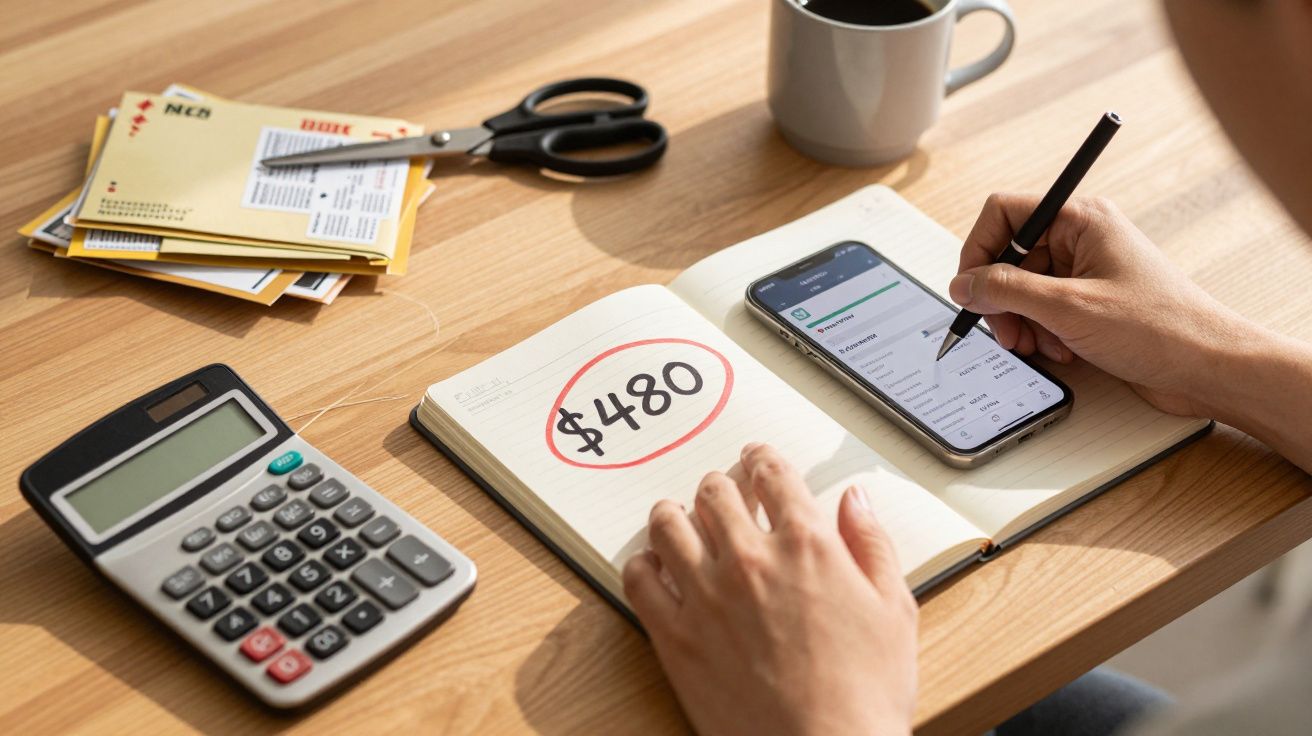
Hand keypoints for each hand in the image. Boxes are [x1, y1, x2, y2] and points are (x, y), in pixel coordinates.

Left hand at [622, 444, 917, 735]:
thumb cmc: (865, 694)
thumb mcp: (895, 610)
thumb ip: (871, 544)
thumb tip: (855, 500)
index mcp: (807, 545)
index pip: (772, 475)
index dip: (762, 459)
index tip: (756, 459)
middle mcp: (751, 559)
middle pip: (715, 492)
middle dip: (719, 485)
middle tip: (721, 493)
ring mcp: (706, 596)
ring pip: (669, 525)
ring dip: (674, 513)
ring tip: (678, 517)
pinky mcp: (676, 636)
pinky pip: (640, 579)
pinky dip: (644, 564)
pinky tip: (654, 567)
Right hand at [951, 193, 1252, 416]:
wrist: (1207, 367)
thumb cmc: (1160, 328)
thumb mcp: (1068, 308)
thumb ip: (1006, 291)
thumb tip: (963, 283)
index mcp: (1081, 219)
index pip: (1004, 213)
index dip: (979, 249)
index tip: (971, 287)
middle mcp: (1081, 238)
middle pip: (1008, 256)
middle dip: (1001, 298)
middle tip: (1005, 331)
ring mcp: (1085, 271)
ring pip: (1022, 288)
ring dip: (1021, 322)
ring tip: (1037, 346)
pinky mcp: (1089, 302)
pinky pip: (1042, 310)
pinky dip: (1040, 333)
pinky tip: (1060, 351)